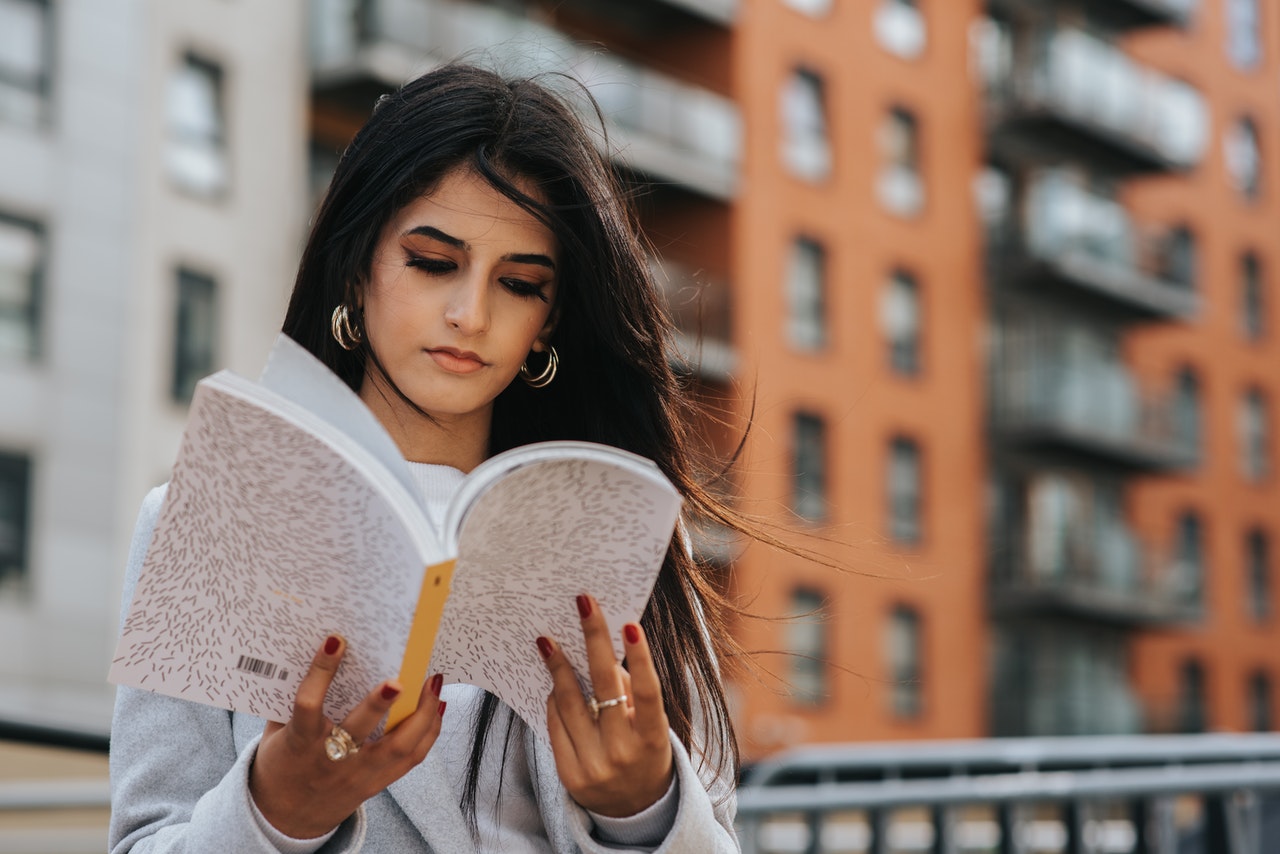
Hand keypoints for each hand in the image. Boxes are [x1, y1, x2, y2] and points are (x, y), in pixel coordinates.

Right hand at [248, 635, 444, 838]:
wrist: (286, 818)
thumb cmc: (283, 764)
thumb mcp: (277, 735)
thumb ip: (291, 702)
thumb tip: (316, 652)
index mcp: (301, 743)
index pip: (308, 705)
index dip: (321, 672)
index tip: (335, 641)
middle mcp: (332, 759)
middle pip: (360, 730)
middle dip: (379, 703)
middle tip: (397, 677)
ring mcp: (359, 773)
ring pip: (399, 747)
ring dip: (422, 713)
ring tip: (433, 682)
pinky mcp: (378, 783)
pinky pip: (412, 758)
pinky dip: (430, 730)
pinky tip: (438, 707)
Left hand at [538, 594, 673, 816]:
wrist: (635, 807)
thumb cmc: (646, 751)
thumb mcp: (651, 726)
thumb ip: (631, 691)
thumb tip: (602, 651)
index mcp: (652, 738)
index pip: (648, 693)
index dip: (640, 658)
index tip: (629, 624)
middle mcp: (622, 753)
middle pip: (602, 688)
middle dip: (593, 640)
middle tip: (584, 604)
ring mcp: (593, 767)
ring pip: (569, 704)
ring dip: (557, 667)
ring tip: (547, 641)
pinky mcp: (569, 775)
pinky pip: (555, 725)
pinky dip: (555, 701)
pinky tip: (553, 682)